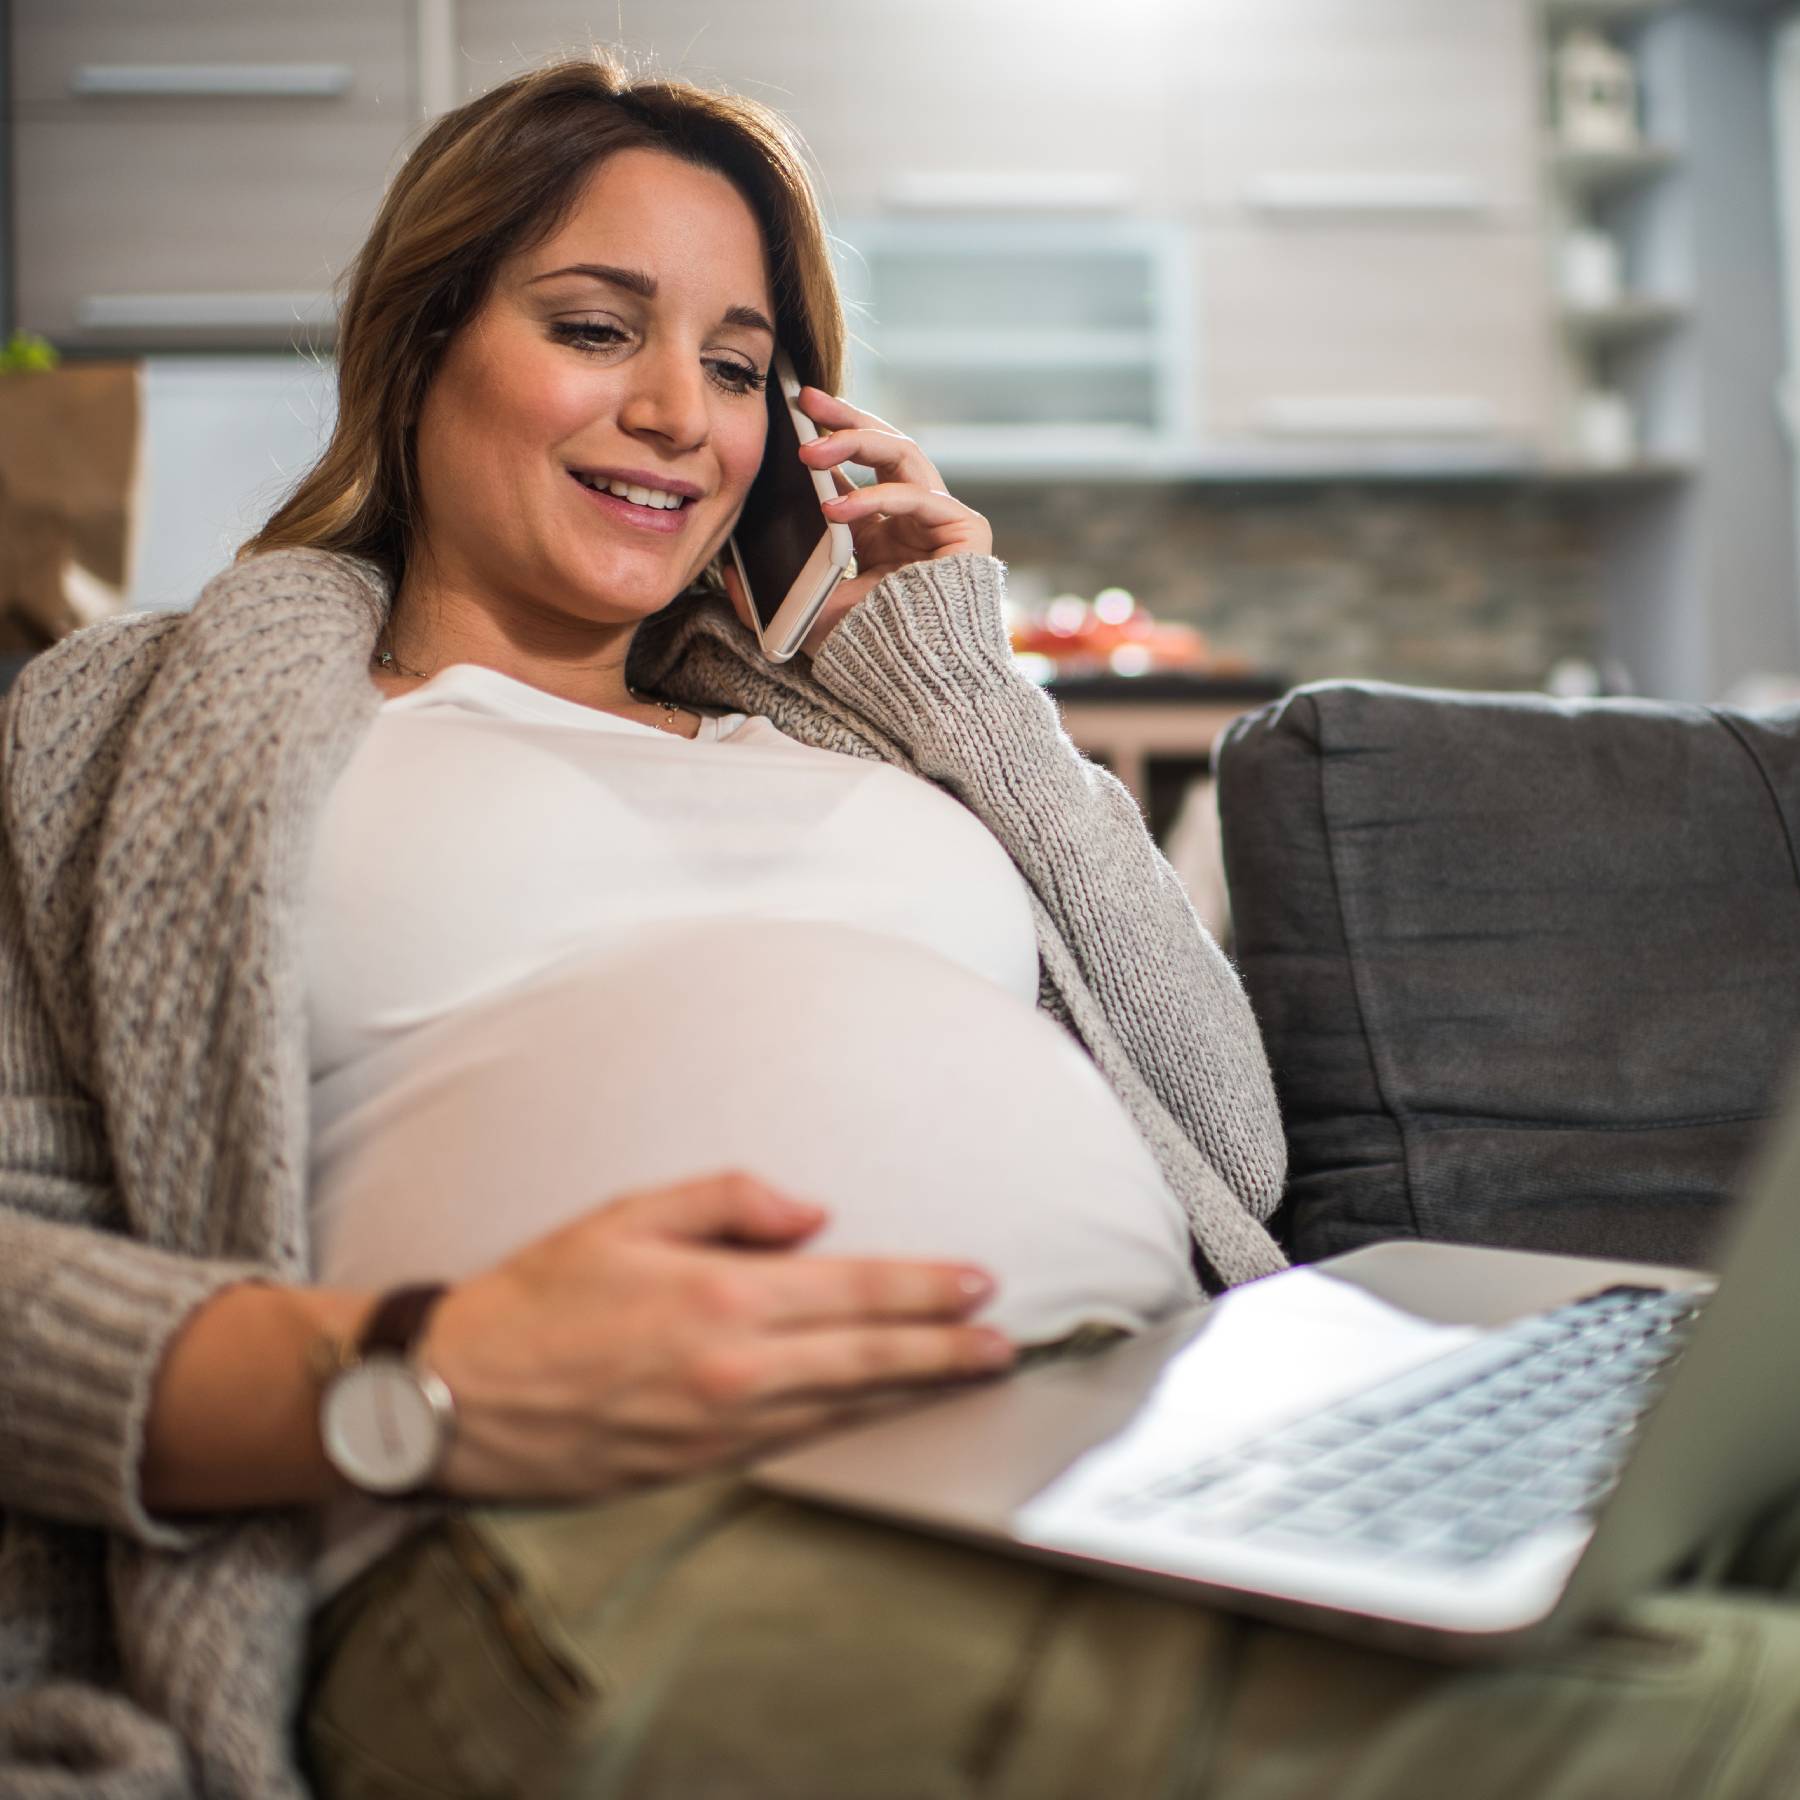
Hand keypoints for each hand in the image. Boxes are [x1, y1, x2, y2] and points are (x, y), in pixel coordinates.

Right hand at [419, 1171, 1013, 1501]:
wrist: (455, 1399)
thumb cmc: (538, 1297)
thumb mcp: (626, 1215)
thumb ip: (727, 1200)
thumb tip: (811, 1214)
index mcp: (722, 1299)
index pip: (855, 1292)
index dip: (926, 1291)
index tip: (980, 1285)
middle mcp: (734, 1371)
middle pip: (869, 1361)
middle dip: (946, 1352)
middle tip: (1005, 1347)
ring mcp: (721, 1431)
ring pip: (844, 1410)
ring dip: (912, 1393)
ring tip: (965, 1378)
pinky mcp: (700, 1469)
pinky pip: (798, 1443)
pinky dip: (850, 1425)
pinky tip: (876, 1412)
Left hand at [721, 389, 991, 657]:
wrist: (919, 685)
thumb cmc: (870, 654)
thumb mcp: (808, 614)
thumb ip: (768, 595)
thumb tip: (726, 568)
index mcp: (882, 532)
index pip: (856, 469)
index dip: (826, 438)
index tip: (789, 415)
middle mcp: (913, 519)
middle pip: (883, 446)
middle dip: (843, 419)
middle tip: (804, 401)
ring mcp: (942, 520)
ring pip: (903, 454)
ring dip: (856, 443)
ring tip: (810, 450)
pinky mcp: (967, 530)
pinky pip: (918, 496)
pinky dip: (874, 497)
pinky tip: (834, 505)